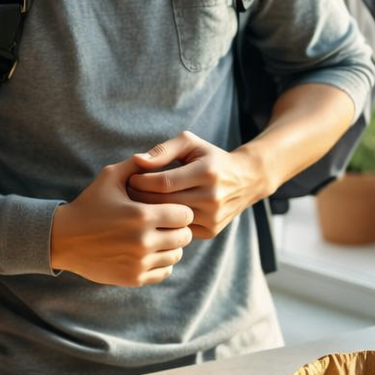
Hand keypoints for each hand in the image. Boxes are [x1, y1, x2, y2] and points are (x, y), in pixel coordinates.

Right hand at [51, 156, 193, 283]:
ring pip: (177, 255)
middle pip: (185, 236)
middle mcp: (143, 241)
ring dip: (171, 246)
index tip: (169, 208)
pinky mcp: (134, 278)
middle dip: (178, 228)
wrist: (63, 239)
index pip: (185, 215)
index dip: (180, 209)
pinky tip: (148, 252)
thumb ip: (136, 165)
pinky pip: (165, 271)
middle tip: (165, 223)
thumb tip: (156, 155)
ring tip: (157, 237)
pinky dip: (161, 262)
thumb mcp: (109, 177)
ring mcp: (139, 262)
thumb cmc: (89, 204)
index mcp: (142, 215)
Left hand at [127, 131, 261, 238]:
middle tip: (127, 192)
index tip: (130, 178)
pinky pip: (178, 230)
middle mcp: (212, 197)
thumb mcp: (191, 143)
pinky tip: (154, 215)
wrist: (246, 180)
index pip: (163, 182)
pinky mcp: (211, 231)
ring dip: (149, 213)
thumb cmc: (210, 158)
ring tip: (136, 204)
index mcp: (206, 172)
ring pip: (170, 219)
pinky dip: (164, 224)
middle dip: (140, 197)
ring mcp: (213, 217)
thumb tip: (137, 161)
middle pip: (164, 203)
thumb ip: (163, 150)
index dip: (141, 181)